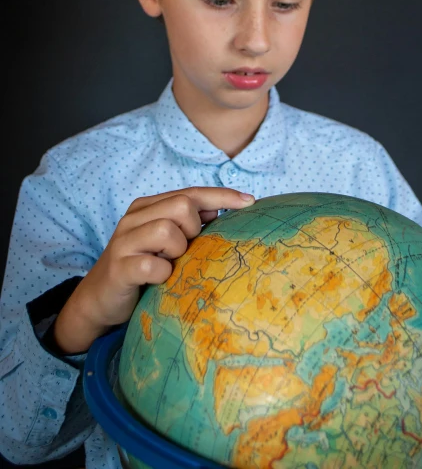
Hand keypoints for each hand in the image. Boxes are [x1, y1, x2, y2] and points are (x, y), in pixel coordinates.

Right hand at [53, 187, 254, 352]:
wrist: (99, 301)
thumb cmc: (142, 268)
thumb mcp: (166, 243)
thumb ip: (188, 225)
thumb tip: (224, 212)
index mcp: (147, 206)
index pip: (190, 193)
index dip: (222, 196)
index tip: (250, 201)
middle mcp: (134, 217)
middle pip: (182, 206)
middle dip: (194, 229)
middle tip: (185, 250)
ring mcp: (124, 241)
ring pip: (167, 231)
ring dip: (177, 252)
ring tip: (169, 264)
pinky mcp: (118, 267)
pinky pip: (153, 266)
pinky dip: (162, 275)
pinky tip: (158, 280)